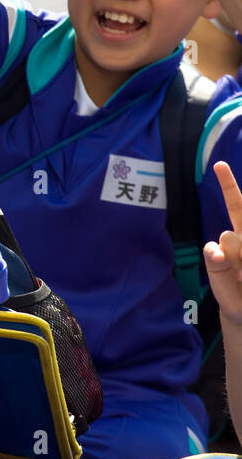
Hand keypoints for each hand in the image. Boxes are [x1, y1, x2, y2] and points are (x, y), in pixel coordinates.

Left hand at [206, 162, 241, 326]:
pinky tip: (240, 278)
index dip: (229, 185)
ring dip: (238, 263)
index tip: (219, 164)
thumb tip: (218, 245)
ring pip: (239, 242)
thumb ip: (218, 265)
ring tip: (241, 279)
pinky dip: (238, 271)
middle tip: (230, 258)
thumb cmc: (234, 294)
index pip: (236, 206)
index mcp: (241, 237)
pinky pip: (235, 257)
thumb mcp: (221, 282)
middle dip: (234, 227)